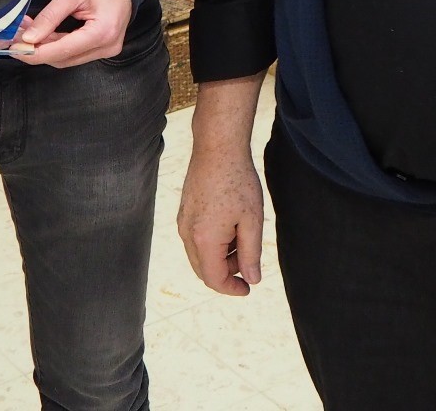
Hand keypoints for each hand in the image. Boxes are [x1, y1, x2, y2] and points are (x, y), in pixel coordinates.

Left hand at [13, 0, 132, 66]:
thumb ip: (50, 17)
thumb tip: (29, 38)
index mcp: (102, 32)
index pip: (62, 51)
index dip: (35, 53)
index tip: (15, 49)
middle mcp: (107, 46)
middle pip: (64, 59)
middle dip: (38, 50)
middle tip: (17, 37)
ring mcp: (107, 49)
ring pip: (68, 58)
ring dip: (46, 48)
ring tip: (28, 34)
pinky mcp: (103, 48)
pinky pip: (76, 53)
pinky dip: (58, 45)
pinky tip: (44, 35)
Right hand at [178, 143, 263, 295]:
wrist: (218, 147)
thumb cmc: (238, 181)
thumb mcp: (252, 220)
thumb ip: (251, 254)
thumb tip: (252, 279)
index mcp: (204, 240)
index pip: (214, 280)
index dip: (232, 289)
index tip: (248, 288)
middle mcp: (187, 234)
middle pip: (204, 270)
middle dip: (226, 272)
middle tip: (249, 260)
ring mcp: (183, 221)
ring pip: (199, 254)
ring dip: (220, 257)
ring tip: (242, 237)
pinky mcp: (184, 210)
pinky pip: (195, 238)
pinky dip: (212, 243)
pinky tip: (230, 226)